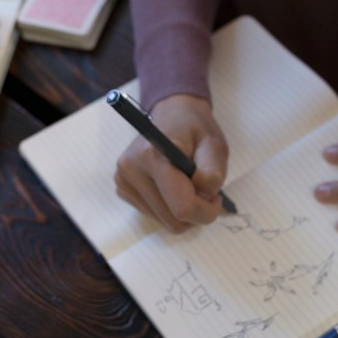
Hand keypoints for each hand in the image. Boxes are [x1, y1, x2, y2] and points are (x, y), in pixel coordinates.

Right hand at [114, 94, 230, 231]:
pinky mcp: (123, 190)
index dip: (206, 210)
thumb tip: (203, 196)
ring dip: (183, 210)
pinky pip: (155, 216)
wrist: (172, 114)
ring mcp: (123, 181)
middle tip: (205, 190)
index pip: (182, 206)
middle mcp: (131, 170)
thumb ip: (213, 172)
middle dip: (196, 212)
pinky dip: (170, 208)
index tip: (215, 197)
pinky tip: (173, 186)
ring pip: (165, 222)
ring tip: (188, 184)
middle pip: (173, 220)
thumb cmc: (195, 129)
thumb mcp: (214, 145)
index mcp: (152, 155)